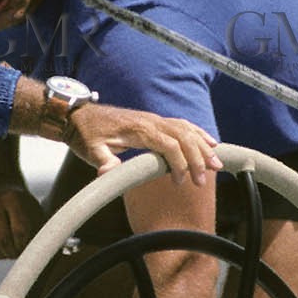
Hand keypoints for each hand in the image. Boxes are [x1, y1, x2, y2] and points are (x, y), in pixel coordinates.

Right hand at [0, 185, 45, 258]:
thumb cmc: (22, 206)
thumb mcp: (35, 212)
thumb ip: (40, 232)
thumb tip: (42, 255)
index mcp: (14, 198)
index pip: (19, 231)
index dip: (23, 247)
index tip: (26, 250)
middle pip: (1, 239)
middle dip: (9, 253)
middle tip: (14, 254)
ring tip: (4, 252)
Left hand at [65, 104, 220, 183]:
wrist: (80, 116)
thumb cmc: (86, 134)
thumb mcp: (91, 151)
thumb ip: (103, 161)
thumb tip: (107, 172)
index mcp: (139, 129)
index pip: (169, 144)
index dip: (179, 163)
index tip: (180, 181)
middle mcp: (151, 121)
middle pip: (184, 137)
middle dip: (198, 158)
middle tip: (205, 179)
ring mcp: (154, 119)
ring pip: (187, 129)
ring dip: (203, 146)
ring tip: (217, 163)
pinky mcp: (154, 121)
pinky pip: (182, 124)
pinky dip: (198, 133)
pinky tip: (209, 143)